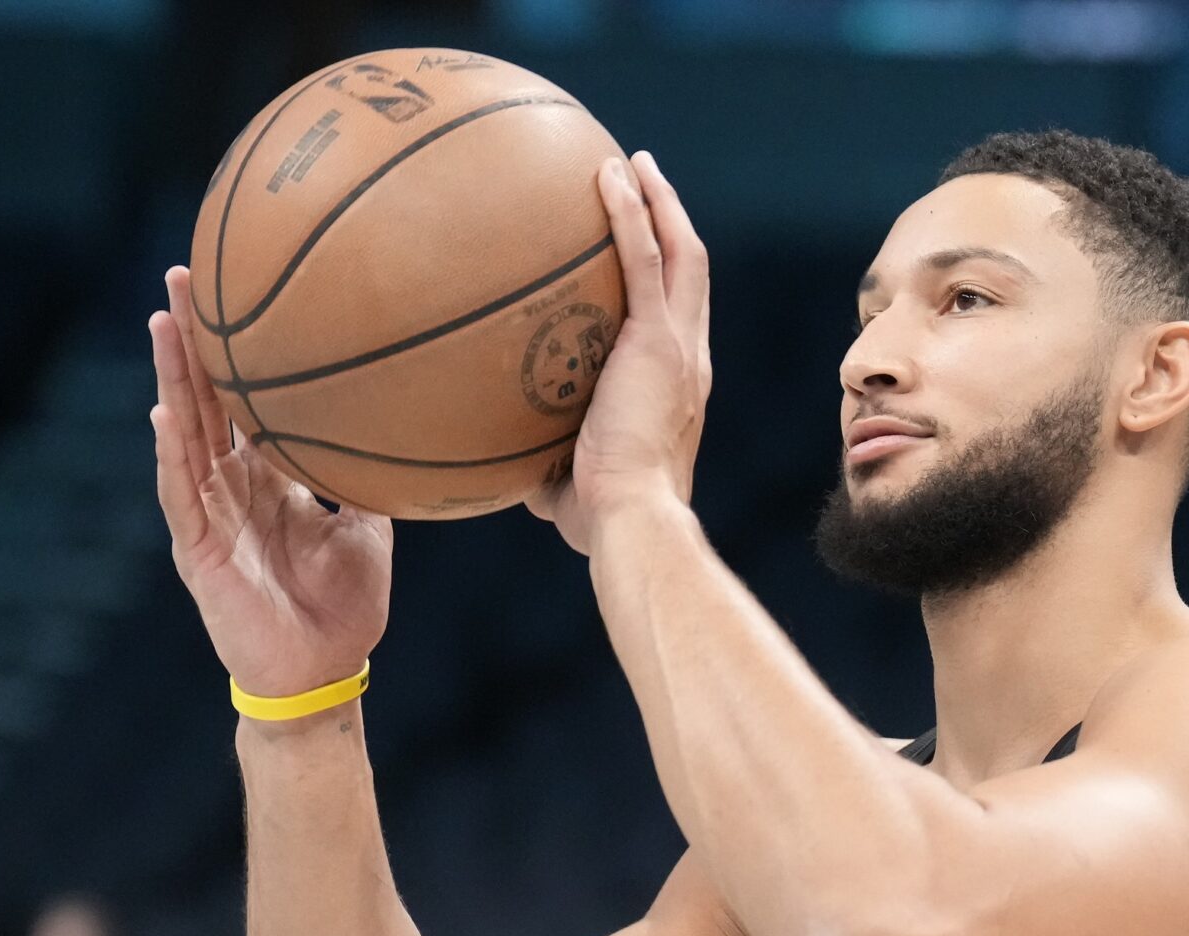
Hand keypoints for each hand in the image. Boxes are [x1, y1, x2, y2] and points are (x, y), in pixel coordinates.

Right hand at [148, 266, 392, 704]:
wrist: (324, 672)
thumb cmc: (344, 607)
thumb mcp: (369, 530)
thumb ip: (369, 482)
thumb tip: (405, 432)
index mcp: (269, 478)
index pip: (243, 401)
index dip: (235, 352)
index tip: (235, 291)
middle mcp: (232, 486)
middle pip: (205, 399)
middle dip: (191, 340)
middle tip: (184, 275)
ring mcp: (209, 515)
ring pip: (183, 434)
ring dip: (171, 378)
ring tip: (161, 323)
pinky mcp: (197, 552)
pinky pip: (180, 495)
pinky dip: (171, 454)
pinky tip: (163, 413)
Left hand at [527, 151, 711, 554]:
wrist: (631, 518)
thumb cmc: (601, 519)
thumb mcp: (566, 485)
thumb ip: (540, 463)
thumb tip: (496, 464)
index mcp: (678, 389)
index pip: (680, 320)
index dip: (668, 280)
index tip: (645, 250)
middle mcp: (691, 360)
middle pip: (692, 273)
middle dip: (671, 222)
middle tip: (643, 182)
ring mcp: (680, 347)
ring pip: (682, 255)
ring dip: (660, 203)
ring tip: (632, 163)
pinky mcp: (659, 341)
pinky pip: (648, 261)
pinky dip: (633, 214)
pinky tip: (609, 178)